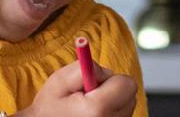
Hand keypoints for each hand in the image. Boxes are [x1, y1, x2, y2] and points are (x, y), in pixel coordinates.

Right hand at [12, 58, 137, 116]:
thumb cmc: (49, 109)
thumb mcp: (59, 81)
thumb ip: (84, 68)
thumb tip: (104, 71)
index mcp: (97, 109)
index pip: (126, 84)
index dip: (110, 78)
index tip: (94, 83)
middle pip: (130, 95)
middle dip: (113, 89)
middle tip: (90, 95)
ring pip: (126, 105)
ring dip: (111, 101)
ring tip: (88, 107)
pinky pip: (120, 115)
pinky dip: (110, 111)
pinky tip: (92, 115)